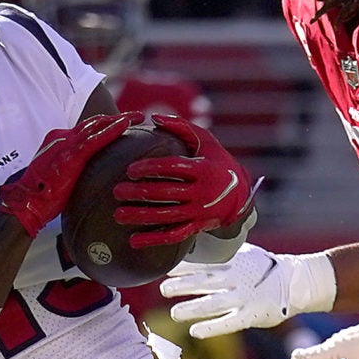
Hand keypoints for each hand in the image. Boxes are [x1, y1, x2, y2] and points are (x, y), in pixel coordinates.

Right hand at [0, 111, 136, 234]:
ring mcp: (66, 144)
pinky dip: (113, 129)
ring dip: (121, 119)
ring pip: (97, 125)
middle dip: (117, 117)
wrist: (27, 204)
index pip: (86, 128)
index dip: (105, 125)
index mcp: (58, 140)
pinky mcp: (71, 155)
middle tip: (137, 116)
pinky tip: (126, 124)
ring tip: (139, 117)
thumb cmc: (42, 196)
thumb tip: (92, 177)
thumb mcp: (59, 175)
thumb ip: (74, 169)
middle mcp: (62, 137)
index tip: (122, 125)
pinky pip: (96, 139)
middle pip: (94, 122)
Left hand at [111, 115, 255, 247]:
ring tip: (118, 215)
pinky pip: (174, 236)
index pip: (173, 168)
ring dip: (141, 217)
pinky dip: (154, 240)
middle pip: (166, 193)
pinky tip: (133, 241)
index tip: (130, 170)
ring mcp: (199, 212)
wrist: (240, 195)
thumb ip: (181, 127)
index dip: (151, 168)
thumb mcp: (206, 141)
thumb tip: (154, 118)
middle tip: (117, 191)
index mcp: (203, 169)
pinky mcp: (197, 227)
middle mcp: (202, 192)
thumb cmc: (217, 161)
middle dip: (139, 193)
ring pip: (166, 216)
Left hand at [160, 243, 337, 336]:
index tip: (166, 268)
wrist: (296, 282)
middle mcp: (237, 278)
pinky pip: (229, 323)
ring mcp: (244, 298)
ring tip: (174, 313)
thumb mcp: (245, 252)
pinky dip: (212, 327)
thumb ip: (222, 253)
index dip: (184, 266)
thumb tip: (194, 246)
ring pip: (214, 303)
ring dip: (192, 308)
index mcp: (234, 262)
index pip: (204, 263)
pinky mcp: (252, 315)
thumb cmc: (264, 268)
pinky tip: (195, 331)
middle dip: (183, 286)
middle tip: (164, 289)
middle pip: (205, 282)